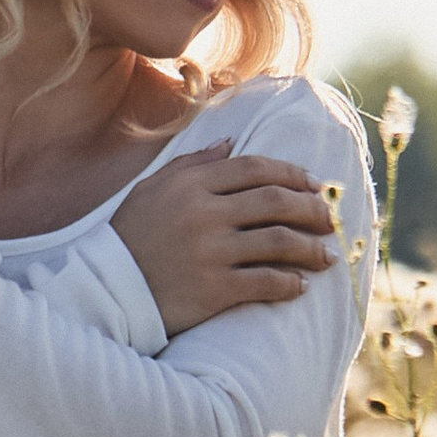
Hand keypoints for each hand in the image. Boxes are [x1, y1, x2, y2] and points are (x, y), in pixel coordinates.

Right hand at [109, 146, 339, 337]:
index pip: (255, 169)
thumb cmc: (130, 238)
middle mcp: (205, 214)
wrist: (107, 292)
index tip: (314, 184)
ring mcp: (211, 253)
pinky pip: (265, 282)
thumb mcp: (153, 190)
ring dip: (310, 248)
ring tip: (327, 254)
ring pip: (278, 242)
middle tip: (329, 218)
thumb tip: (230, 143)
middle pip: (275, 202)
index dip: (291, 174)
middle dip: (311, 208)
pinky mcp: (214, 290)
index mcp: (192, 184)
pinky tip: (301, 286)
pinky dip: (289, 283)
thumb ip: (193, 164)